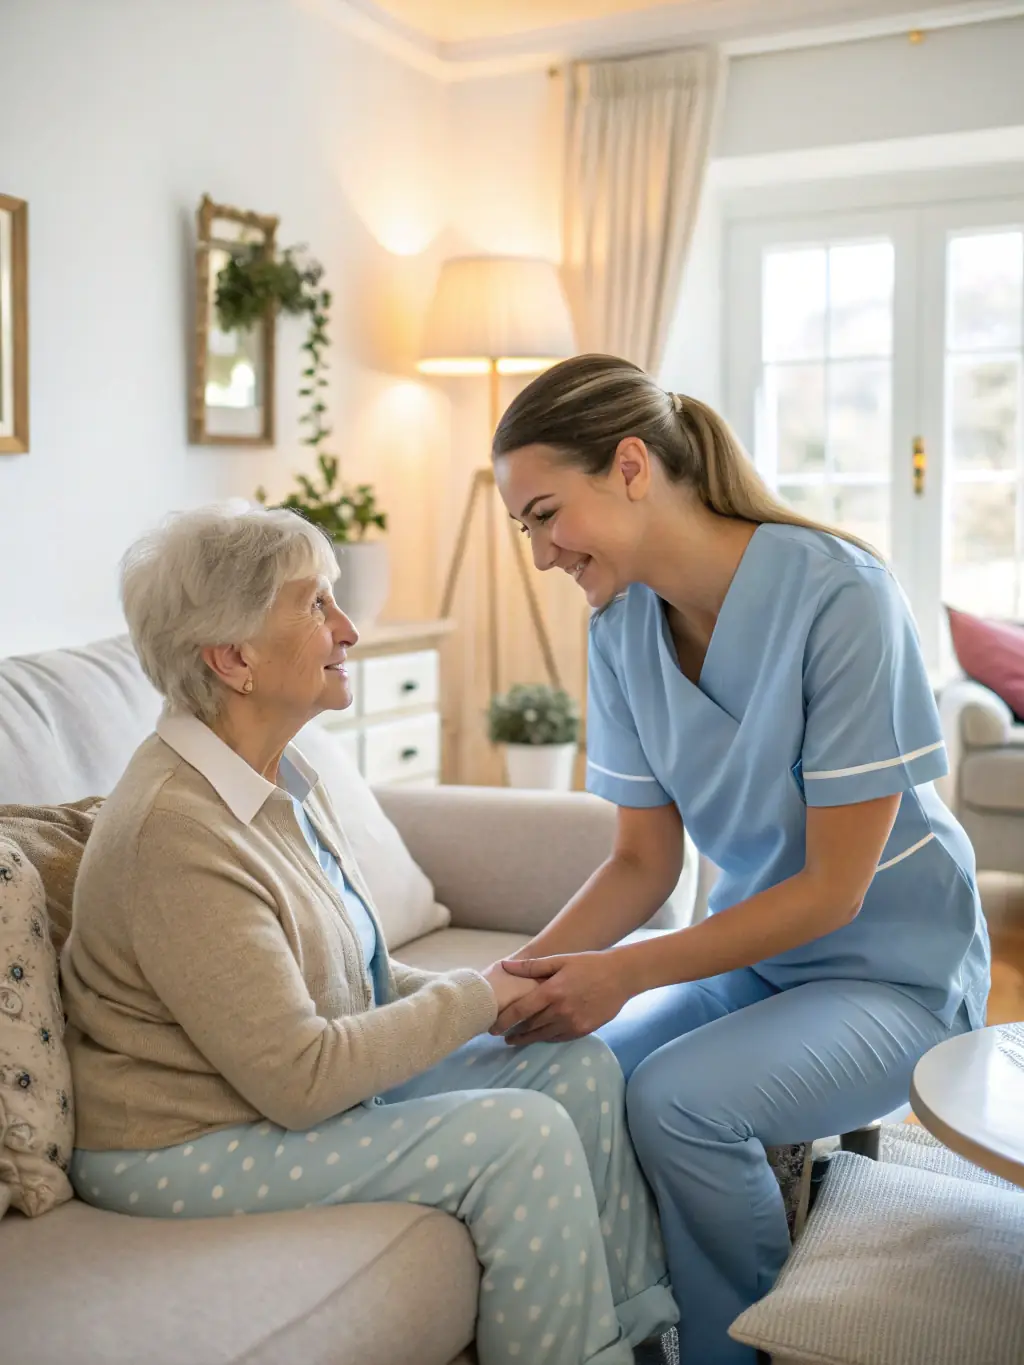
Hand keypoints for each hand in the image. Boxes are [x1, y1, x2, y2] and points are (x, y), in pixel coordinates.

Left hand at [489, 951, 632, 1044]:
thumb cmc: (588, 964)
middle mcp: (560, 1010)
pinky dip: (546, 1038)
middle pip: (529, 1026)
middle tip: (500, 1035)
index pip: (520, 1011)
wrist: (621, 976)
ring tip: (515, 1039)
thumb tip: (505, 965)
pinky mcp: (582, 1030)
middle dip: (513, 1032)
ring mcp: (572, 1022)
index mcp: (551, 991)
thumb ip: (531, 967)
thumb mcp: (560, 960)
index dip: (503, 1021)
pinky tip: (539, 1036)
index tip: (492, 1028)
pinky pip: (558, 1038)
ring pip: (542, 1035)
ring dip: (527, 1038)